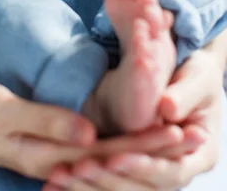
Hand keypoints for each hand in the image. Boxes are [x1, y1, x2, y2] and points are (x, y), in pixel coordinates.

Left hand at [43, 48, 223, 190]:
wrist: (190, 76)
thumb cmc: (198, 74)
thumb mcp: (197, 79)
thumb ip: (182, 95)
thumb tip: (167, 109)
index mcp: (199, 156)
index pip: (169, 172)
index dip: (142, 167)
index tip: (115, 158)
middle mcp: (175, 170)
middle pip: (141, 187)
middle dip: (107, 179)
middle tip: (76, 169)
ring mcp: (152, 171)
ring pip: (121, 187)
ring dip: (88, 186)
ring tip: (58, 177)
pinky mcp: (131, 166)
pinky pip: (108, 180)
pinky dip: (83, 184)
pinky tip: (53, 185)